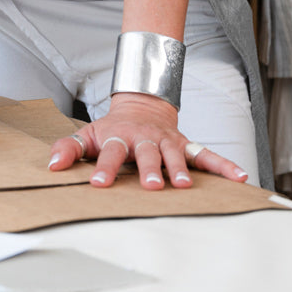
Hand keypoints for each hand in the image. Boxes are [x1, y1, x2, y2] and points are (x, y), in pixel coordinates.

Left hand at [47, 93, 249, 188]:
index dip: (103, 168)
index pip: (109, 153)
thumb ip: (68, 149)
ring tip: (185, 186)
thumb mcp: (87, 135)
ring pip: (176, 156)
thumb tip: (50, 166)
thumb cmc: (112, 129)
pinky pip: (207, 156)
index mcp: (119, 138)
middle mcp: (145, 139)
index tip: (98, 185)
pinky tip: (241, 178)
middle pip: (147, 154)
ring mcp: (168, 142)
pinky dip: (225, 166)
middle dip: (150, 170)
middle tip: (152, 186)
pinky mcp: (186, 145)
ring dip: (181, 170)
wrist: (142, 105)